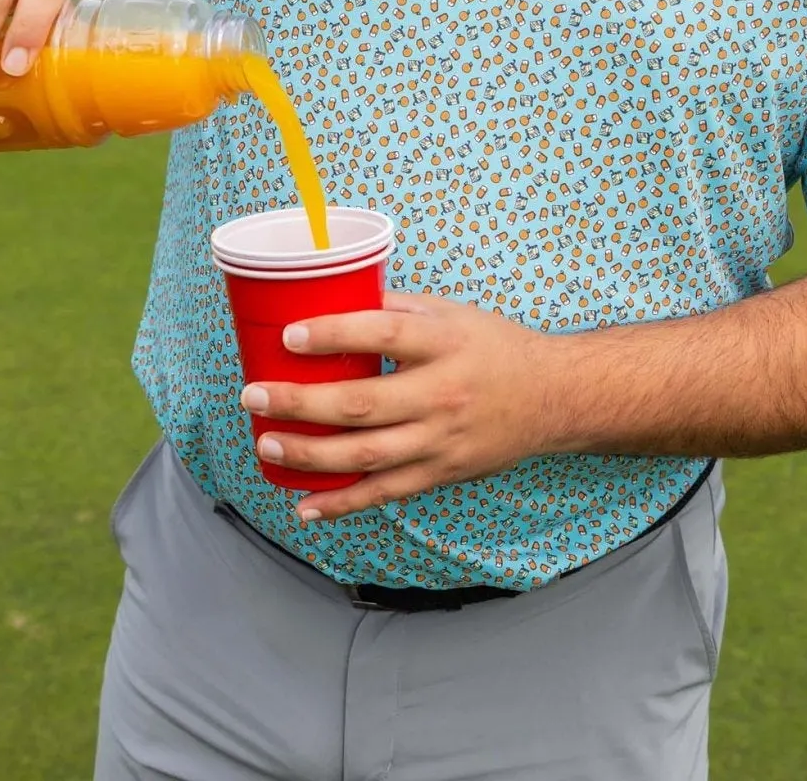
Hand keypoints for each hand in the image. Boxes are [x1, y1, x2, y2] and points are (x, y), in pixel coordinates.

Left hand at [240, 291, 576, 522]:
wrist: (552, 398)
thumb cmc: (494, 346)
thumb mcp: (452, 313)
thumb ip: (398, 308)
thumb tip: (337, 299)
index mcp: (444, 342)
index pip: (384, 333)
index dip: (334, 333)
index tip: (289, 335)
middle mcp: (442, 394)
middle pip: (362, 403)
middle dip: (300, 403)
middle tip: (253, 396)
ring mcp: (440, 440)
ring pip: (366, 455)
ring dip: (310, 454)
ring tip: (267, 443)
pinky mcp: (441, 473)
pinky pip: (385, 494)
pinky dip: (343, 505)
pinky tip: (305, 507)